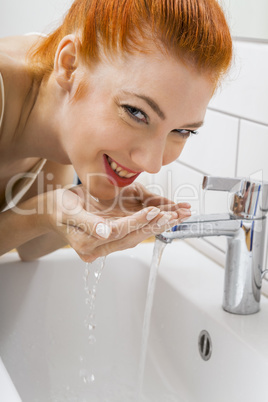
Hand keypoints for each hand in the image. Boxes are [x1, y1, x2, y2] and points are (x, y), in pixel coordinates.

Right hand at [41, 184, 190, 261]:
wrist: (51, 212)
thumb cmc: (57, 209)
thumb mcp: (68, 211)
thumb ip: (87, 223)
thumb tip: (105, 233)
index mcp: (87, 243)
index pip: (118, 233)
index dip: (136, 222)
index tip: (153, 211)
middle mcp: (99, 248)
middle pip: (132, 238)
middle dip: (154, 226)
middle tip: (175, 216)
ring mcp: (105, 244)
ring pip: (135, 236)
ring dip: (156, 226)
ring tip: (176, 217)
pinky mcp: (110, 237)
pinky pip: (132, 232)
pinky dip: (148, 224)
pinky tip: (163, 218)